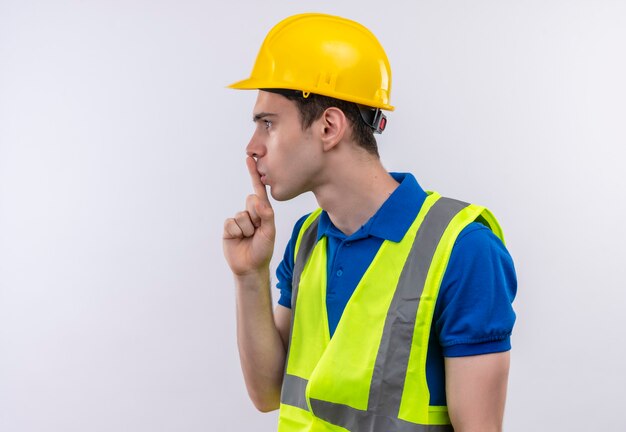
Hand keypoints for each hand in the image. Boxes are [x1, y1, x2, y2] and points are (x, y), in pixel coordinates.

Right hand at [223, 157, 275, 276]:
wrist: (250, 267)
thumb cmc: (263, 250)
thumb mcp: (270, 233)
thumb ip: (267, 216)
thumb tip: (258, 201)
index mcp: (263, 211)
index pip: (258, 190)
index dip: (254, 174)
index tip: (250, 158)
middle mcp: (250, 213)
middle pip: (251, 202)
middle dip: (255, 218)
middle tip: (257, 232)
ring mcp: (239, 220)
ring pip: (241, 216)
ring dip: (246, 229)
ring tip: (248, 238)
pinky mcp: (228, 227)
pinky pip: (231, 223)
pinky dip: (236, 233)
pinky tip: (238, 240)